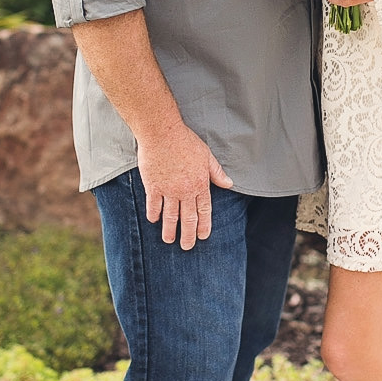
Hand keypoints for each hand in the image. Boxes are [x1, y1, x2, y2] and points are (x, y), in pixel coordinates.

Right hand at [137, 125, 233, 249]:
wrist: (162, 133)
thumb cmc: (185, 141)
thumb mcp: (206, 155)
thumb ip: (217, 173)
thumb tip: (229, 184)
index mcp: (199, 184)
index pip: (204, 210)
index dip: (204, 225)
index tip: (203, 236)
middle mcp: (184, 191)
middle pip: (187, 218)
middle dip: (188, 234)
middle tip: (187, 247)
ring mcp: (168, 190)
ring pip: (170, 215)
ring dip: (169, 230)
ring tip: (169, 240)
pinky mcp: (152, 186)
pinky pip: (153, 205)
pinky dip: (153, 214)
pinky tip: (153, 221)